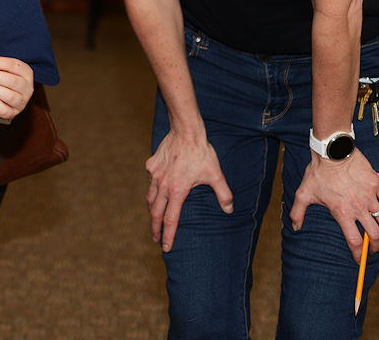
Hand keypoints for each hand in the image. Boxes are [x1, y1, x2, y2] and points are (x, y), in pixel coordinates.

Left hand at [0, 56, 33, 119]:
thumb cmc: (4, 80)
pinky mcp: (13, 112)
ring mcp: (22, 102)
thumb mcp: (4, 70)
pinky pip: (3, 109)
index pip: (13, 65)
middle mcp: (27, 88)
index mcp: (26, 73)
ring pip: (9, 96)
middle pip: (13, 81)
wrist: (6, 99)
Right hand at [146, 129, 233, 251]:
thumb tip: (229, 210)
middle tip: (154, 238)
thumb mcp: (216, 174)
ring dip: (152, 210)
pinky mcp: (151, 165)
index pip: (170, 220)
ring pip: (150, 197)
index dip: (168, 236)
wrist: (185, 131)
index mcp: (177, 192)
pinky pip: (150, 181)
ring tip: (154, 217)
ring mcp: (155, 175)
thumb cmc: (201, 153)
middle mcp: (162, 185)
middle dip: (154, 228)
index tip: (165, 247)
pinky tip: (156, 189)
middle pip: (155, 212)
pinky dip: (152, 189)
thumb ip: (223, 194)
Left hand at [290, 149, 378, 261]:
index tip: (359, 260)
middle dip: (376, 246)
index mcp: (342, 212)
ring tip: (377, 228)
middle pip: (375, 235)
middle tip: (373, 248)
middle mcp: (358, 207)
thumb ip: (298, 212)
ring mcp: (370, 196)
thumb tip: (295, 227)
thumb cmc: (317, 172)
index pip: (354, 241)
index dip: (358, 255)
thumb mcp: (304, 192)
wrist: (332, 151)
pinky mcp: (377, 185)